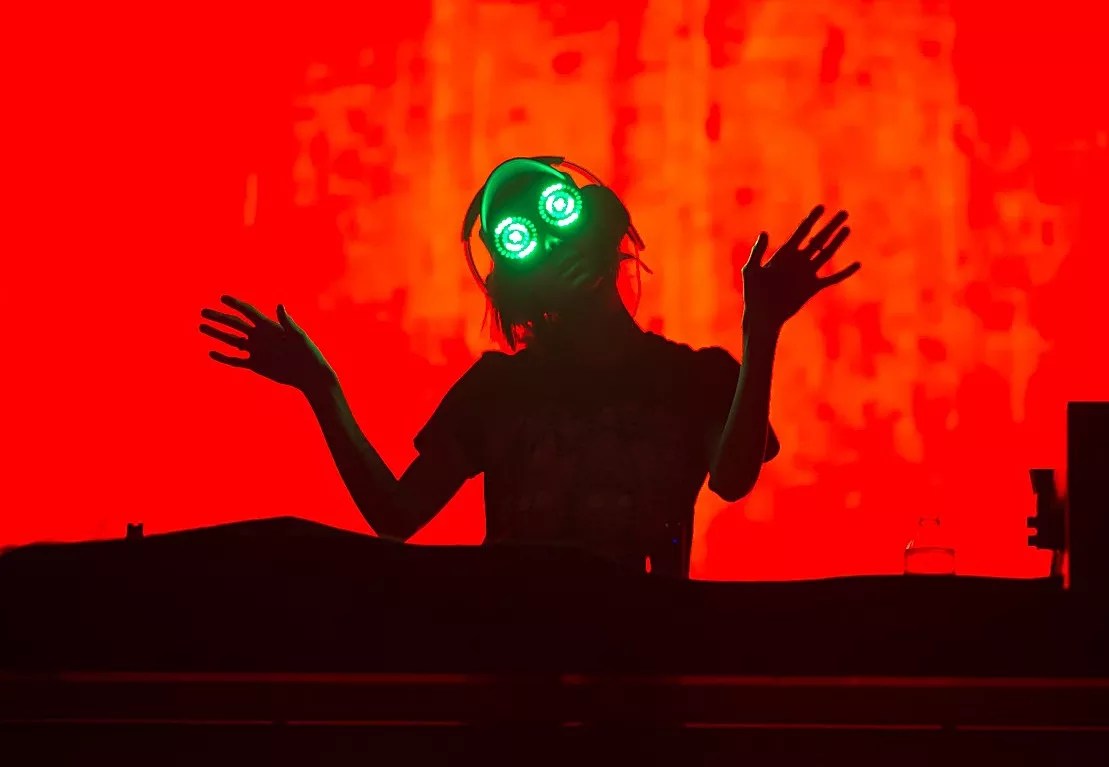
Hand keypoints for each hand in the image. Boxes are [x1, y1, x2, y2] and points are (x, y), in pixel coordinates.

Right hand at [199, 296, 336, 393]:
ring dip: (217, 333)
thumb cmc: (307, 352)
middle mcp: (260, 336)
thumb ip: (286, 321)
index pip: (248, 312)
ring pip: (232, 340)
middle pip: (235, 324)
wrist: (309, 374)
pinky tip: (211, 352)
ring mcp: (256, 350)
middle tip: (204, 311)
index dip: (236, 304)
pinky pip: (236, 360)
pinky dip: (224, 357)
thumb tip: (280, 305)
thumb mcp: (297, 336)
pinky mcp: (256, 364)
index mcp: (269, 326)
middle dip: (219, 317)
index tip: (222, 298)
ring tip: (202, 326)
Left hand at [741, 205, 859, 333]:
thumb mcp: (751, 271)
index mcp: (784, 254)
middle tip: (844, 212)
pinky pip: (832, 278)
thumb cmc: (753, 294)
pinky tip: (857, 264)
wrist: (762, 316)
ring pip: (826, 254)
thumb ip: (757, 252)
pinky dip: (844, 272)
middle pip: (818, 239)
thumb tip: (764, 232)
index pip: (801, 232)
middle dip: (830, 226)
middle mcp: (798, 260)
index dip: (812, 219)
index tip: (822, 207)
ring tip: (847, 228)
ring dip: (837, 241)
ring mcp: (806, 273)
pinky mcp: (813, 288)